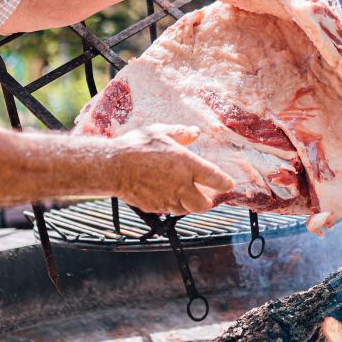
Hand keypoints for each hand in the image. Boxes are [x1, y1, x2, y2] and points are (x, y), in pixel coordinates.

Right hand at [109, 124, 235, 214]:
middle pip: (204, 205)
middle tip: (204, 194)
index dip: (225, 183)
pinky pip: (168, 209)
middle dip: (207, 201)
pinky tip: (165, 193)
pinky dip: (171, 204)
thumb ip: (181, 133)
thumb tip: (194, 132)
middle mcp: (181, 185)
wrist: (113, 166)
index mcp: (188, 165)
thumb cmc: (137, 147)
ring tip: (183, 193)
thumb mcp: (161, 132)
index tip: (228, 184)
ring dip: (188, 203)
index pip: (216, 179)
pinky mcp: (155, 207)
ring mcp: (168, 199)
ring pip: (186, 210)